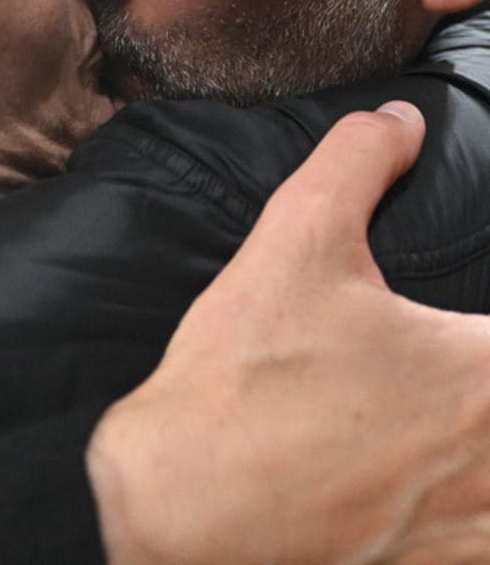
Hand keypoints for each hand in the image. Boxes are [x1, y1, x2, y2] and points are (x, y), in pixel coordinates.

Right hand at [87, 102, 489, 563]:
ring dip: (480, 453)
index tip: (461, 330)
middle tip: (450, 364)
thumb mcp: (294, 243)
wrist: (184, 505)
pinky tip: (439, 487)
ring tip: (446, 419)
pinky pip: (481, 542)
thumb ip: (356, 162)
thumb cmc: (246, 380)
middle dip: (479, 374)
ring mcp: (474, 535)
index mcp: (485, 375)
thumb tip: (399, 121)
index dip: (483, 329)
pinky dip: (470, 513)